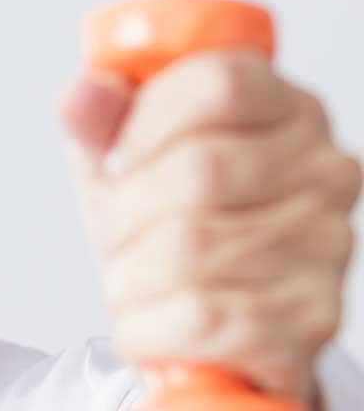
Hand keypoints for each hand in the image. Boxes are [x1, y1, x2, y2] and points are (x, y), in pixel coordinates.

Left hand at [64, 51, 359, 404]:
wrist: (204, 322)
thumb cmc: (166, 225)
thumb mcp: (123, 159)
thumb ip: (101, 120)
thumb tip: (83, 96)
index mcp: (284, 109)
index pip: (220, 84)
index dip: (146, 123)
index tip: (116, 160)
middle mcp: (324, 170)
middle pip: (198, 171)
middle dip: (126, 213)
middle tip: (118, 234)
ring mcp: (328, 245)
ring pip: (191, 248)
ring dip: (131, 275)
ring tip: (136, 281)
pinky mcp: (312, 319)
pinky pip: (200, 317)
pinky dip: (149, 326)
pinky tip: (154, 322)